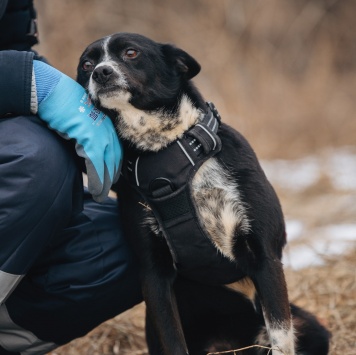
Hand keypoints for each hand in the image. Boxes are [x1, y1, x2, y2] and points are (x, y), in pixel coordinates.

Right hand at [33, 60, 120, 201]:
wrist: (55, 93)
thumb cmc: (64, 106)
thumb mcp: (82, 123)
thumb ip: (88, 138)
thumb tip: (86, 153)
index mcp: (108, 127)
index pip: (116, 152)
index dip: (114, 168)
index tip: (112, 179)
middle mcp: (108, 132)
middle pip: (114, 161)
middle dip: (111, 178)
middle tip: (106, 192)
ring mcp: (101, 136)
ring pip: (107, 166)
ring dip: (105, 184)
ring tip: (100, 196)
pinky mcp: (91, 141)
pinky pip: (96, 166)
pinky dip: (97, 181)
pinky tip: (96, 191)